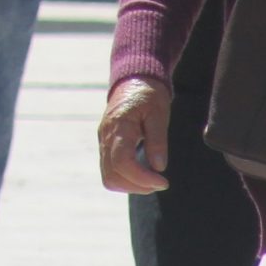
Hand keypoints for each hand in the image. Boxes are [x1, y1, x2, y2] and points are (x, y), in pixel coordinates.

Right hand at [99, 78, 173, 193]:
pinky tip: (142, 174)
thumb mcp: (159, 112)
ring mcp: (103, 141)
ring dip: (131, 185)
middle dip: (137, 186)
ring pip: (108, 177)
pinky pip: (109, 170)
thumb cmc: (148, 94)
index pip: (122, 163)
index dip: (142, 178)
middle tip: (160, 182)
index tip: (163, 181)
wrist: (133, 79)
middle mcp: (106, 136)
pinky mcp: (105, 145)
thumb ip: (158, 139)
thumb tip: (159, 167)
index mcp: (119, 126)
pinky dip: (125, 179)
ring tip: (152, 180)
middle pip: (112, 175)